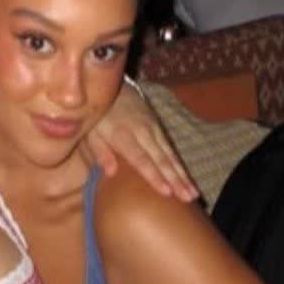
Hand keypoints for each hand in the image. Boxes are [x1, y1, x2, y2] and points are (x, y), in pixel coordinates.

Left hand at [83, 78, 198, 199]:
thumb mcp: (90, 130)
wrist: (112, 86)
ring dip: (182, 175)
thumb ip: (99, 150)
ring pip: (170, 154)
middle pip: (161, 159)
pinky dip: (179, 165)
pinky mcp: (158, 126)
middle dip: (176, 180)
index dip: (154, 176)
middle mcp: (142, 131)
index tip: (167, 192)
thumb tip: (110, 172)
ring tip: (193, 193)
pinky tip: (186, 179)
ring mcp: (152, 127)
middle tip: (189, 198)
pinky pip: (170, 148)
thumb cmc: (97, 115)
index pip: (141, 159)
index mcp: (122, 134)